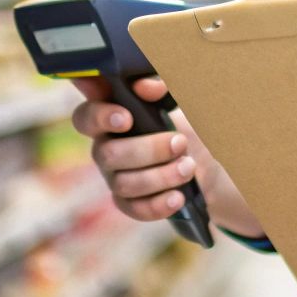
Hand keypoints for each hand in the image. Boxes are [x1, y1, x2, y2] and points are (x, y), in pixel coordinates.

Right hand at [68, 77, 262, 236]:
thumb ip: (162, 87)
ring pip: (123, 183)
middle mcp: (107, 147)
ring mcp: (115, 177)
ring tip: (188, 167)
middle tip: (180, 142)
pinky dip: (157, 204)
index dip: (97, 117)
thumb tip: (143, 87)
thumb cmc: (188, 124)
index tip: (126, 118)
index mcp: (113, 118)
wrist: (211, 165)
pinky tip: (178, 197)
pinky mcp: (130, 202)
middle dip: (147, 149)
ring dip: (160, 176)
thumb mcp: (183, 101)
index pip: (85, 117)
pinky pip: (133, 208)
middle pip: (106, 154)